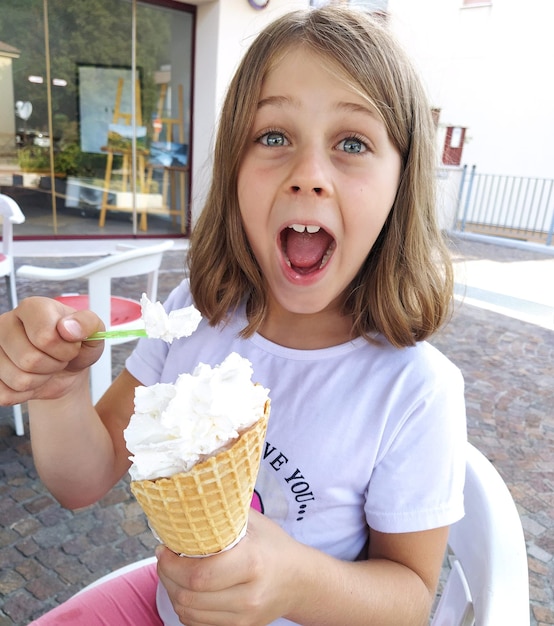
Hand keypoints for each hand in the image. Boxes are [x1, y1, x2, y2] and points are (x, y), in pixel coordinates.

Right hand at [0, 296, 104, 403]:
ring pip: (19, 380)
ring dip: (40, 380)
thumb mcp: (94, 333)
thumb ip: (88, 324)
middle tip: (58, 358)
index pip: (44, 337)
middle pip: (29, 360)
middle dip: (53, 366)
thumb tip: (68, 328)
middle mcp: (6, 323)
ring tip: (45, 367)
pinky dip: (25, 394)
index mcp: (32, 308)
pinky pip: (5, 394)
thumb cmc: (76, 346)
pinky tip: (32, 379)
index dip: (65, 349)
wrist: (66, 368)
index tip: (71, 344)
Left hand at [156, 509, 299, 625]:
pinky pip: (198, 624)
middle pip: (189, 596)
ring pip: (189, 613)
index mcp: (252, 563)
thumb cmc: (273, 546)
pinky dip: (185, 607)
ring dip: (172, 592)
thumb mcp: (254, 523)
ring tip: (172, 572)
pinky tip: (186, 589)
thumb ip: (224, 512)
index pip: (199, 574)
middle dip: (167, 576)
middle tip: (164, 558)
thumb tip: (191, 496)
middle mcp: (249, 595)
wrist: (300, 581)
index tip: (164, 548)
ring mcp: (244, 617)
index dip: (172, 564)